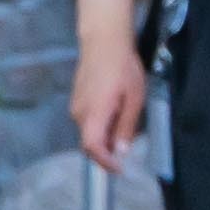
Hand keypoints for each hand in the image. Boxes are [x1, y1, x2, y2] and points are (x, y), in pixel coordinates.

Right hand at [66, 35, 152, 166]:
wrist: (103, 41)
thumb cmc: (122, 67)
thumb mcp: (134, 98)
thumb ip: (126, 126)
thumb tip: (121, 151)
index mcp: (93, 114)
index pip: (92, 148)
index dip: (105, 162)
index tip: (120, 169)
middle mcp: (79, 114)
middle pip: (89, 143)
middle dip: (107, 151)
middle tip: (127, 149)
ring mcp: (75, 106)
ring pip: (89, 132)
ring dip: (105, 137)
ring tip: (124, 125)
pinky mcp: (76, 99)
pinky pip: (88, 121)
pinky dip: (101, 125)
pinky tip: (115, 112)